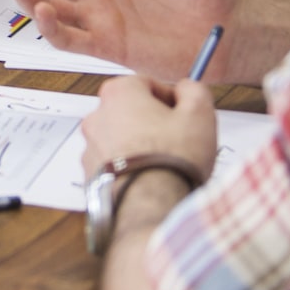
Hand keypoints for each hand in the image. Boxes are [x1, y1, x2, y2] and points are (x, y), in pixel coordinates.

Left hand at [81, 75, 217, 180]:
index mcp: (119, 94)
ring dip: (140, 146)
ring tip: (165, 163)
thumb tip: (187, 88)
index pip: (146, 83)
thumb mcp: (199, 114)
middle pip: (131, 111)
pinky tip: (149, 179)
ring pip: (121, 139)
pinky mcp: (90, 174)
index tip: (183, 113)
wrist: (151, 206)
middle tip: (178, 140)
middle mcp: (97, 116)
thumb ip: (194, 91)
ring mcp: (90, 146)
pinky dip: (128, 168)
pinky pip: (113, 164)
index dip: (170, 98)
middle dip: (154, 122)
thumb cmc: (172, 159)